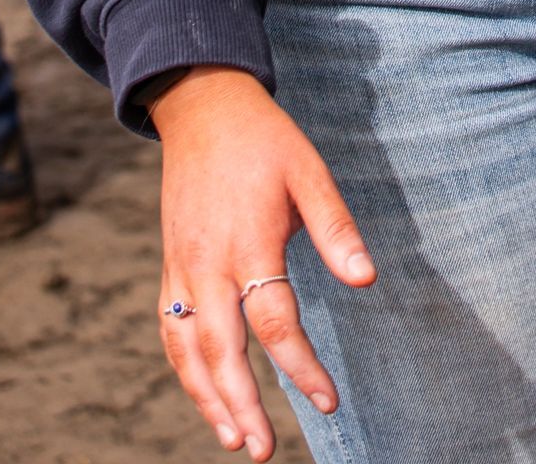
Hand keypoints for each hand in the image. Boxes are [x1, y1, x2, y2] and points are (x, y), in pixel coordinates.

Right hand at [152, 67, 373, 459]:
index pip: (276, 321)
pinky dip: (183, 367)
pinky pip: (170, 326)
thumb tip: (366, 281)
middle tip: (261, 451)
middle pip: (221, 350)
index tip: (328, 401)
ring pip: (186, 348)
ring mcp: (182, 265)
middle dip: (241, 405)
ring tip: (232, 438)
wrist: (202, 106)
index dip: (302, 367)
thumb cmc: (265, 141)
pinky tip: (203, 392)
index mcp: (249, 241)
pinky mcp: (169, 263)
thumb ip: (335, 229)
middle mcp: (208, 262)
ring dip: (206, 398)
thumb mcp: (309, 172)